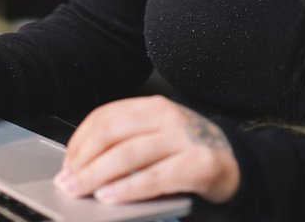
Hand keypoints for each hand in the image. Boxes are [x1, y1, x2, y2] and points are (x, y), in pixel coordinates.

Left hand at [53, 95, 239, 204]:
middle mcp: (167, 117)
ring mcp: (184, 139)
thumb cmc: (189, 152)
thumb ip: (127, 142)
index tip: (67, 162)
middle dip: (84, 159)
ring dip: (98, 175)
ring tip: (80, 189)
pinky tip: (110, 197)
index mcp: (153, 107)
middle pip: (112, 134)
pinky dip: (127, 188)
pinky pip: (154, 177)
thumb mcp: (158, 136)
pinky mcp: (198, 164)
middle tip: (67, 180)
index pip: (106, 117)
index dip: (80, 140)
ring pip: (129, 154)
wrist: (237, 162)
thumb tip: (82, 165)